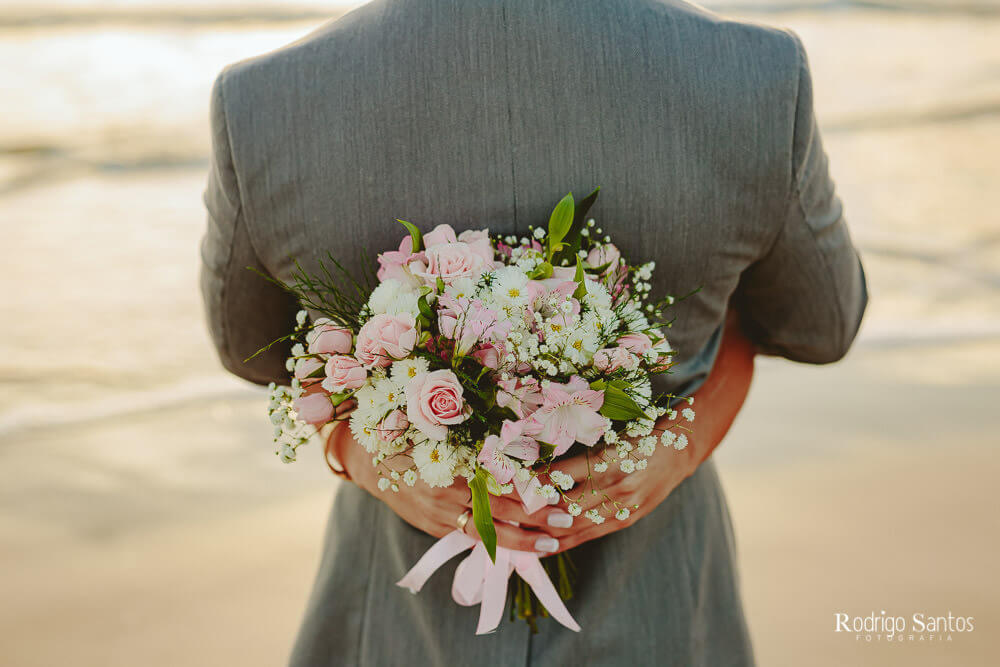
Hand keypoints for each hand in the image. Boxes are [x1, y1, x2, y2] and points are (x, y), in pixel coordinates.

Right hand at [328, 420, 562, 553]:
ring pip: (486, 532)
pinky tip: (518, 549)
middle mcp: (445, 489)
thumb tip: (521, 438)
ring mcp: (438, 513)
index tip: (555, 489)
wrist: (366, 458)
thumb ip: (475, 437)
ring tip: (550, 544)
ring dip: (521, 540)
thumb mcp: (439, 427)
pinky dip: (495, 545)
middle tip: (566, 518)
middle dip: (534, 516)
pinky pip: (469, 539)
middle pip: (498, 508)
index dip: (528, 486)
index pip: (498, 477)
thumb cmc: (410, 432)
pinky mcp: (433, 527)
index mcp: (451, 459)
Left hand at [480, 309, 756, 552]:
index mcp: (610, 460)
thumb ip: (574, 434)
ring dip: (534, 531)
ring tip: (503, 528)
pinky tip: (533, 544)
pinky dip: (556, 541)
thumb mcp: (607, 423)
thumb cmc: (641, 426)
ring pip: (569, 528)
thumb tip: (527, 438)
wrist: (685, 446)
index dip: (527, 482)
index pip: (559, 477)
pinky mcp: (624, 521)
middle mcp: (616, 489)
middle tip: (490, 506)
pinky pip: (585, 537)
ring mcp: (622, 509)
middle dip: (524, 510)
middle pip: (560, 508)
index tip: (497, 476)